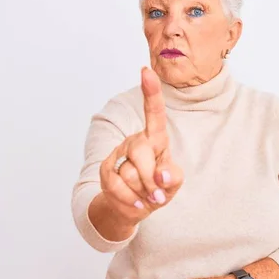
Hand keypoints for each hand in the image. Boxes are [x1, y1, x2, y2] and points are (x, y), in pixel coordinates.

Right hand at [99, 67, 183, 226]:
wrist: (134, 208)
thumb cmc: (158, 188)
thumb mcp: (173, 182)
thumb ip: (173, 177)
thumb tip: (162, 176)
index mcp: (155, 139)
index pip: (154, 113)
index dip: (151, 92)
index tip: (147, 71)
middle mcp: (135, 141)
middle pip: (141, 151)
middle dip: (152, 178)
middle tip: (157, 193)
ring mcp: (118, 154)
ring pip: (131, 173)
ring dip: (142, 192)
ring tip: (145, 195)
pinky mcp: (106, 170)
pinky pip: (118, 186)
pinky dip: (131, 201)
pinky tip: (136, 202)